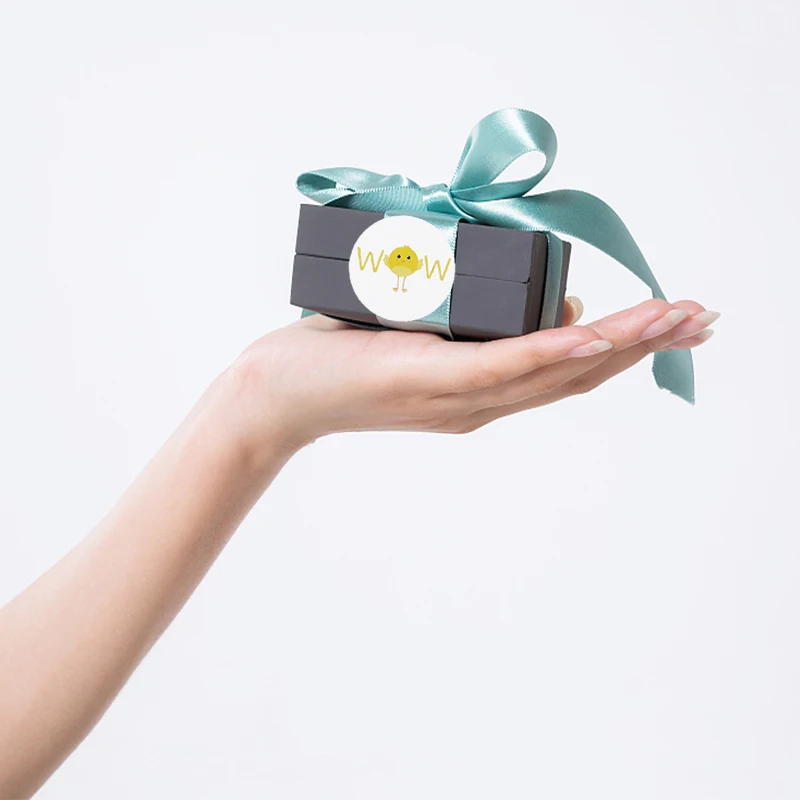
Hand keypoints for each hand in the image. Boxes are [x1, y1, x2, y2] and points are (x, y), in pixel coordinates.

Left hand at [226, 297, 717, 455]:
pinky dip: (554, 352)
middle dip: (645, 346)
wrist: (276, 395)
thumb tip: (531, 296)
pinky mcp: (429, 379)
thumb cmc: (339, 357)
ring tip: (677, 319)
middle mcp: (480, 403)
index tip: (671, 320)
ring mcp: (458, 395)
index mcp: (481, 392)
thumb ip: (469, 320)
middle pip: (577, 377)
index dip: (624, 350)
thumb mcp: (416, 331)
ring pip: (553, 372)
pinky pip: (503, 366)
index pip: (565, 373)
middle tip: (702, 319)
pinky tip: (596, 336)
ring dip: (621, 345)